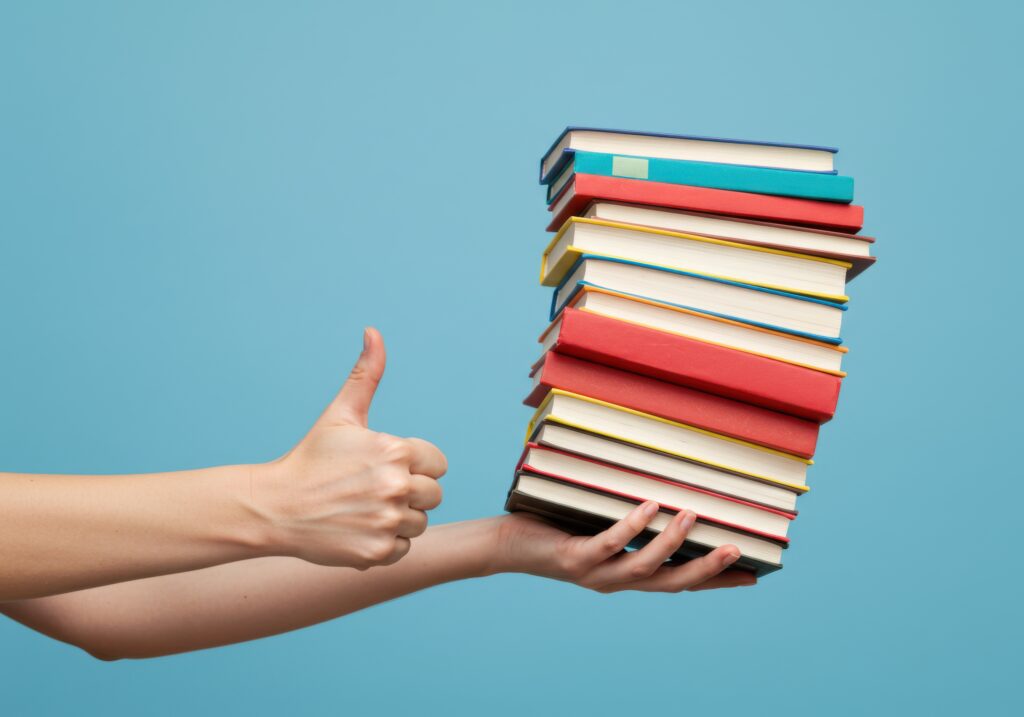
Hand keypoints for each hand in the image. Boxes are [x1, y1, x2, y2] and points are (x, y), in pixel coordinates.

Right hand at [251, 328, 446, 568]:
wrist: (274, 507)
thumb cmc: (311, 459)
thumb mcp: (341, 414)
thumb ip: (366, 375)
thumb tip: (373, 332)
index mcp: (396, 450)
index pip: (438, 463)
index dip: (415, 465)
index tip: (384, 467)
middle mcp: (397, 485)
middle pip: (434, 495)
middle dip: (409, 493)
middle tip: (371, 490)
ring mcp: (388, 521)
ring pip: (420, 523)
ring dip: (398, 520)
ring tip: (363, 509)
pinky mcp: (378, 551)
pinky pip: (404, 549)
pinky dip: (385, 543)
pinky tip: (358, 529)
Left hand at [492, 502, 756, 592]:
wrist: (507, 545)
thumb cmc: (556, 528)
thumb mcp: (599, 525)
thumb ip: (629, 517)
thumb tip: (662, 484)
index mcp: (627, 575)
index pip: (680, 582)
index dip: (716, 581)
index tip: (754, 576)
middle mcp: (615, 580)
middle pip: (671, 582)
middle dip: (706, 570)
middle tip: (739, 551)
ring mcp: (596, 572)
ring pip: (643, 566)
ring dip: (671, 542)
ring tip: (693, 515)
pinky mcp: (574, 557)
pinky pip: (608, 543)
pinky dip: (632, 527)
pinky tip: (648, 506)